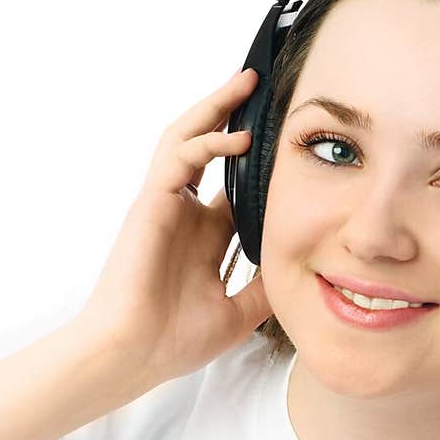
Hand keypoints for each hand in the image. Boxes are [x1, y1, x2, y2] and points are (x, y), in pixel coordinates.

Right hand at [74, 67, 272, 385]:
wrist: (135, 354)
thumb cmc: (174, 340)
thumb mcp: (240, 313)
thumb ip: (266, 288)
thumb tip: (305, 272)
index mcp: (203, 238)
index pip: (233, 187)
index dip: (257, 165)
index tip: (289, 145)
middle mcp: (184, 215)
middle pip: (209, 151)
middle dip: (232, 118)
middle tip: (261, 90)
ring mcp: (166, 205)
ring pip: (189, 139)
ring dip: (215, 110)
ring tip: (244, 84)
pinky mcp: (151, 203)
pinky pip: (178, 157)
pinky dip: (207, 142)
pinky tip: (238, 138)